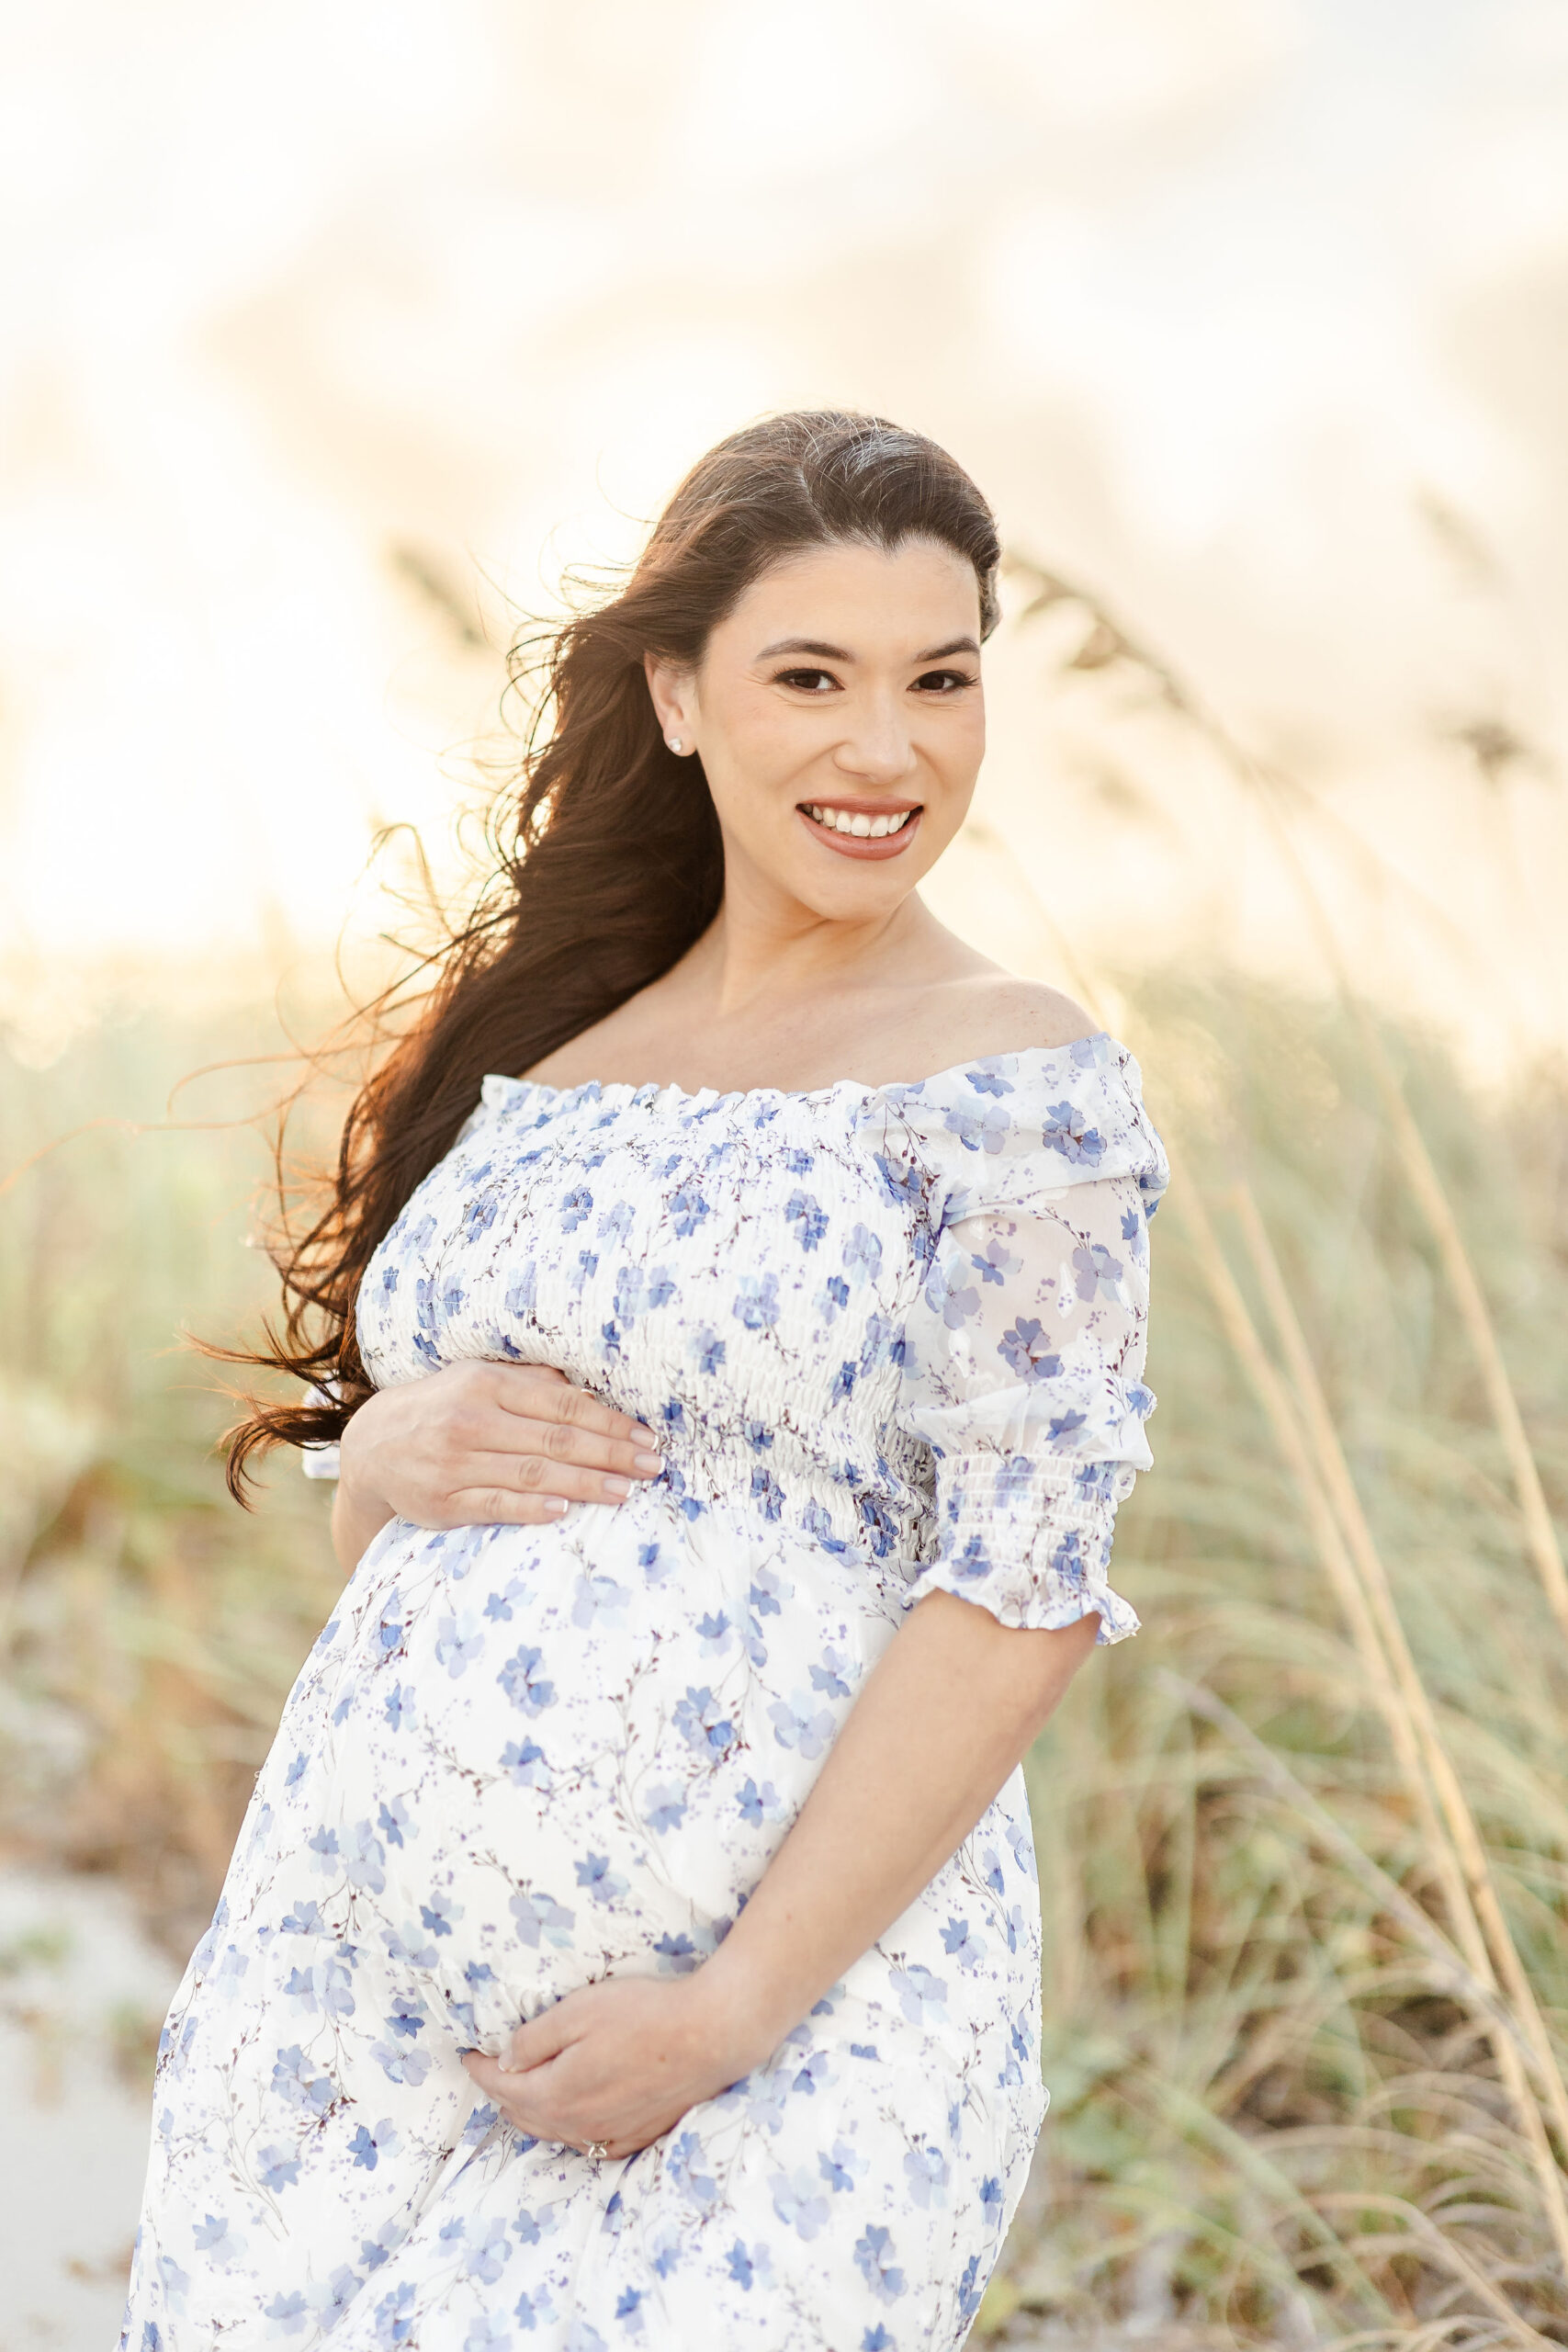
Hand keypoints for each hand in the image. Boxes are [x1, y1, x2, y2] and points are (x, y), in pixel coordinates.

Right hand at [339, 1362, 663, 1531]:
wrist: (372, 1445)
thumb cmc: (442, 1408)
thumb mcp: (478, 1379)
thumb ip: (530, 1383)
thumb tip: (589, 1388)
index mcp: (486, 1384)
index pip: (561, 1404)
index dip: (608, 1422)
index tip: (646, 1437)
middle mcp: (471, 1420)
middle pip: (554, 1439)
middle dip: (609, 1454)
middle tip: (651, 1467)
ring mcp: (455, 1462)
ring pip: (531, 1474)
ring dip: (583, 1484)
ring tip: (624, 1492)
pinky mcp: (443, 1500)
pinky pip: (494, 1505)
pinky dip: (531, 1508)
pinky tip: (564, 1511)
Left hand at [460, 1974, 762, 2159]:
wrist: (710, 2036)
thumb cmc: (643, 2016)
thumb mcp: (577, 2012)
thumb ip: (534, 2040)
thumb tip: (505, 2061)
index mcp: (555, 2094)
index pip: (502, 2087)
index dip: (481, 2070)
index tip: (468, 2055)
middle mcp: (578, 2125)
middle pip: (524, 2116)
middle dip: (502, 2094)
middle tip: (492, 2071)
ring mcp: (610, 2134)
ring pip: (555, 2133)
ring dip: (532, 2114)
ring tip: (522, 2093)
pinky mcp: (637, 2134)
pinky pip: (588, 2142)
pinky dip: (568, 2129)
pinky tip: (572, 2117)